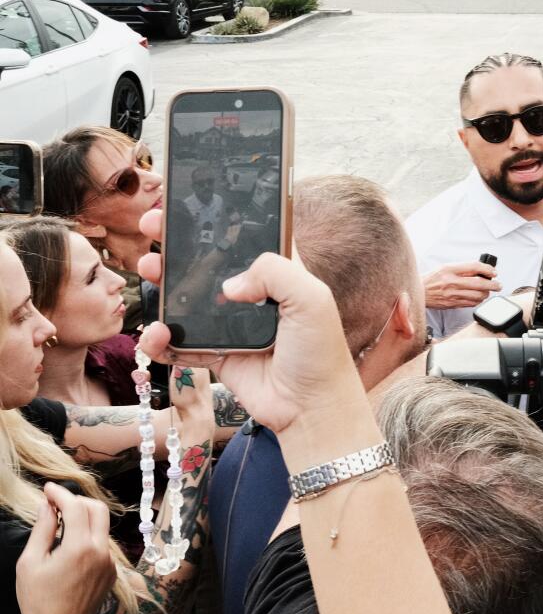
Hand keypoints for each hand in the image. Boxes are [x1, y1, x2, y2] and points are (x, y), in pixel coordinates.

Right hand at [17, 483, 115, 613]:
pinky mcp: (112, 570)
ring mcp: (110, 561)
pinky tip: (71, 548)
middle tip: (57, 503)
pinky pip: (103, 544)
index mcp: (79, 548)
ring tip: (61, 525)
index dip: (61, 493)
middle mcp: (101, 551)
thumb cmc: (38, 599)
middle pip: (98, 509)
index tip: (48, 488)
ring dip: (84, 519)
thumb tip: (47, 505)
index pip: (76, 506)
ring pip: (102, 527)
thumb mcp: (30, 563)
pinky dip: (88, 537)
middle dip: (78, 500)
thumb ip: (42, 530)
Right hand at [137, 209, 361, 435]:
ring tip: (150, 271)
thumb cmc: (320, 351)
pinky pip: (178, 343)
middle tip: (152, 228)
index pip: (242, 236)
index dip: (215, 220)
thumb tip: (228, 285)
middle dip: (175, 244)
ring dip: (162, 284)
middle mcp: (252, 294)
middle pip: (205, 262)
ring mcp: (229, 324)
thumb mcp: (311, 298)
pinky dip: (161, 339)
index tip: (186, 206)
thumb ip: (274, 272)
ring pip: (185, 298)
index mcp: (278, 272)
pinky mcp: (214, 354)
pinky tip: (158, 334)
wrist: (311, 407)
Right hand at [422, 262, 500, 308]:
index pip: (474, 267)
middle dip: (493, 285)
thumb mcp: (445, 267)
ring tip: (488, 291)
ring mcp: (452, 294)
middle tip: (498, 285)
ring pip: (477, 296)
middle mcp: (452, 282)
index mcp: (450, 269)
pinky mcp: (452, 304)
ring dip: (486, 294)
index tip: (494, 272)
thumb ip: (462, 268)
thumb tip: (481, 271)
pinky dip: (478, 301)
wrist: (419, 292)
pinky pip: (471, 303)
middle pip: (479, 283)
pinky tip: (479, 297)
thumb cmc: (432, 278)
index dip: (487, 269)